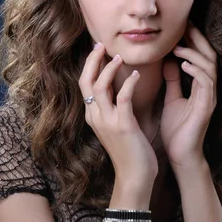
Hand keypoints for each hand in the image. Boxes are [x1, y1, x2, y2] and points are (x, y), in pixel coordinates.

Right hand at [78, 43, 158, 181]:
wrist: (134, 177)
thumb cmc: (130, 153)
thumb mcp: (117, 128)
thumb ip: (114, 110)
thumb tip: (119, 91)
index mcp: (93, 116)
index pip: (84, 85)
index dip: (90, 66)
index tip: (99, 51)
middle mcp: (95, 117)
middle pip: (85, 81)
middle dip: (92, 61)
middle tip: (101, 44)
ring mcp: (107, 121)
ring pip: (99, 87)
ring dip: (108, 68)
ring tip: (119, 56)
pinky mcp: (123, 125)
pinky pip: (123, 98)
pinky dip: (128, 83)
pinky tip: (137, 74)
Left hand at [160, 21, 217, 169]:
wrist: (180, 155)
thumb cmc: (177, 130)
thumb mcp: (172, 99)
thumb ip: (173, 81)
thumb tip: (168, 61)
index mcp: (200, 85)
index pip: (200, 55)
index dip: (192, 39)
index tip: (180, 24)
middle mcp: (208, 88)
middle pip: (209, 55)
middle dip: (197, 38)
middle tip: (184, 23)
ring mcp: (209, 97)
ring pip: (209, 66)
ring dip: (194, 53)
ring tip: (178, 45)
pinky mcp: (207, 107)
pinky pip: (206, 83)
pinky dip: (195, 71)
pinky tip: (182, 64)